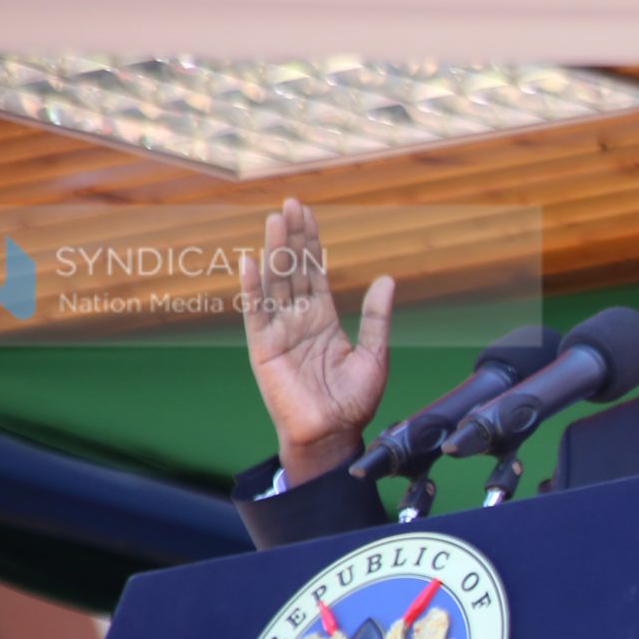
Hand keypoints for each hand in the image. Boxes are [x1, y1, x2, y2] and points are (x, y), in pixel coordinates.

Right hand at [239, 198, 394, 484]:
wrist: (334, 434)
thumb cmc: (353, 402)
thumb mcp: (374, 354)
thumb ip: (377, 317)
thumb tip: (387, 278)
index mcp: (323, 320)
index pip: (314, 273)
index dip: (312, 243)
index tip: (308, 212)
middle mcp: (299, 320)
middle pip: (293, 270)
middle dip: (292, 237)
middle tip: (289, 204)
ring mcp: (279, 332)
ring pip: (275, 284)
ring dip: (274, 252)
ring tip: (273, 220)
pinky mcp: (263, 349)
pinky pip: (256, 314)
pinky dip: (253, 288)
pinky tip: (250, 261)